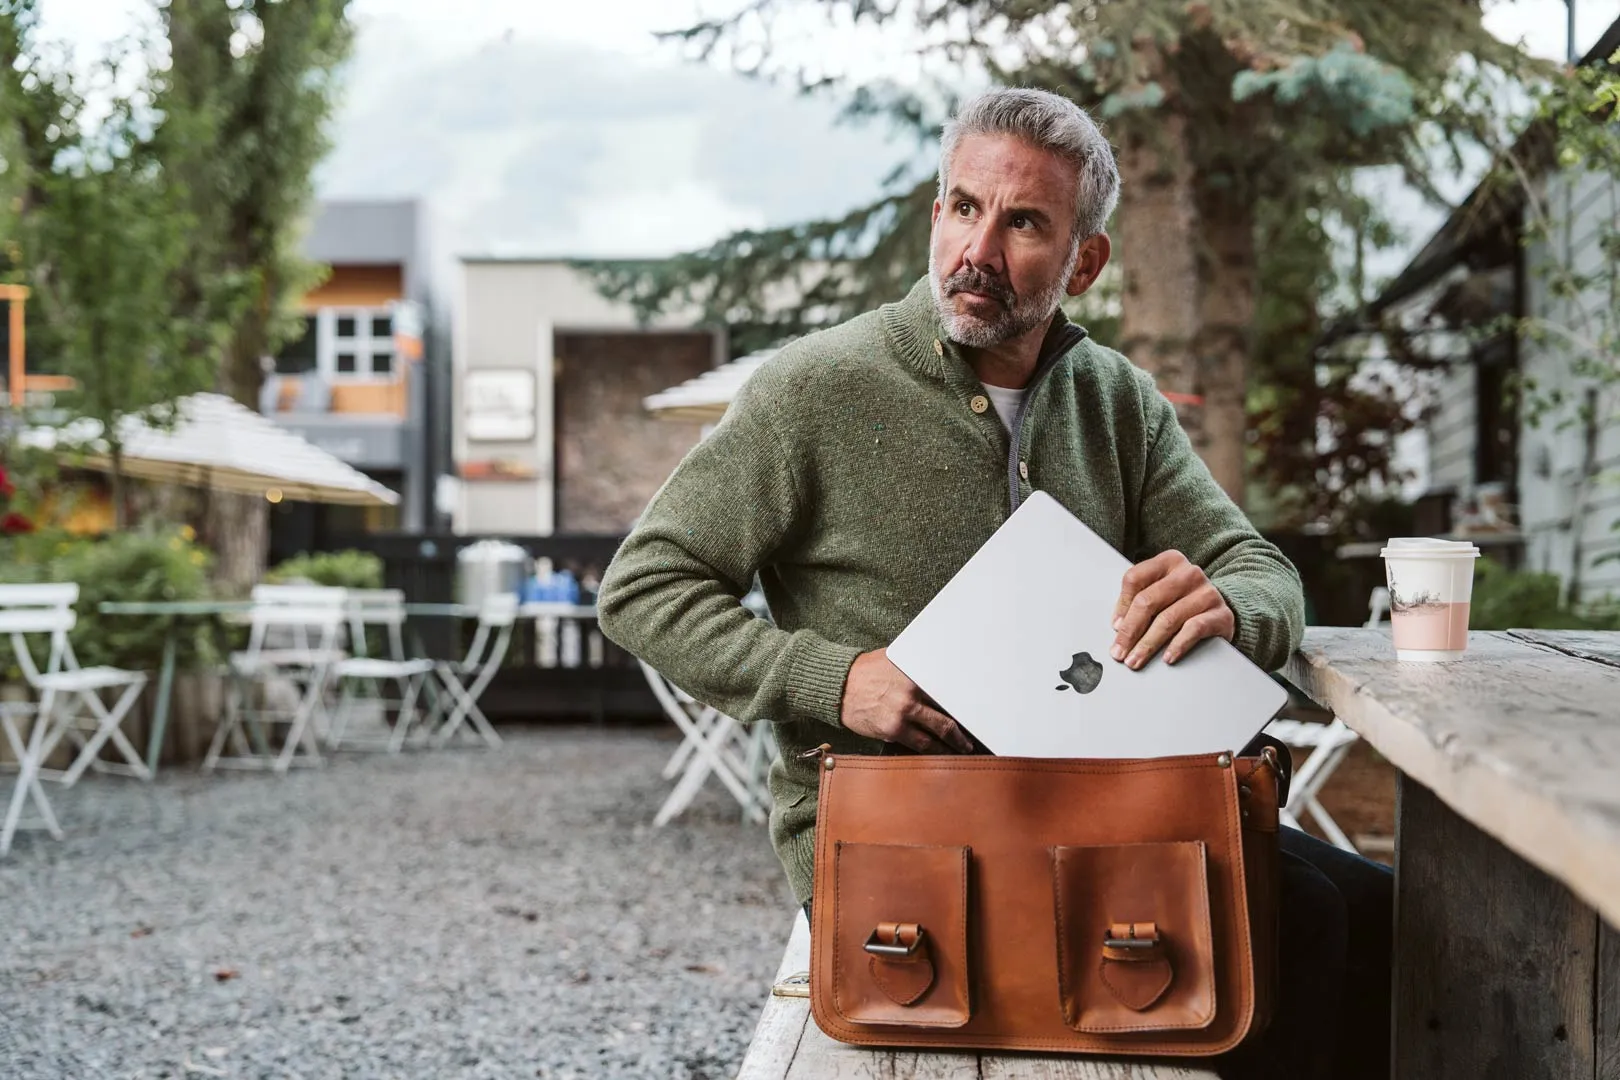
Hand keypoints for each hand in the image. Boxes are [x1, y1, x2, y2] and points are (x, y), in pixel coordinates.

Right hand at [839, 649, 973, 752]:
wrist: (839, 685)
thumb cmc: (868, 670)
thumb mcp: (896, 660)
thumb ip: (919, 669)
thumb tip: (942, 674)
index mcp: (916, 677)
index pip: (949, 695)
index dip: (963, 708)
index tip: (973, 717)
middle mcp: (912, 697)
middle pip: (946, 720)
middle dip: (961, 735)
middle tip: (971, 742)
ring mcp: (902, 716)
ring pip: (935, 737)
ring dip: (950, 747)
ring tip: (960, 752)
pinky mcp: (891, 731)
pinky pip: (917, 745)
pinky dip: (930, 751)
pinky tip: (938, 754)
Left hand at [1111, 551, 1233, 668]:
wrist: (1220, 613)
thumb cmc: (1183, 602)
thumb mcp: (1160, 594)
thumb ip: (1139, 602)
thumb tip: (1119, 627)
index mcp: (1168, 561)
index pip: (1135, 579)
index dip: (1121, 606)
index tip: (1115, 627)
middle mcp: (1188, 573)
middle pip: (1148, 601)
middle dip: (1130, 630)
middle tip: (1119, 652)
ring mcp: (1206, 592)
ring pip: (1168, 619)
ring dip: (1148, 644)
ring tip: (1136, 660)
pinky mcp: (1220, 614)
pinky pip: (1194, 629)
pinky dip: (1177, 645)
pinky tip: (1167, 658)